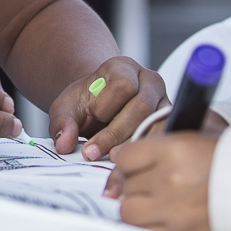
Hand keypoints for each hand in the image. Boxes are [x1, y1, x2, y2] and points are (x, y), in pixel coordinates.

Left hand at [51, 57, 168, 159]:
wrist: (98, 106)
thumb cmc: (86, 102)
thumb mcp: (67, 107)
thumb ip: (62, 122)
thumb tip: (64, 144)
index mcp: (124, 67)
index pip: (123, 85)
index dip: (106, 105)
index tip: (90, 115)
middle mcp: (149, 81)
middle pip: (142, 107)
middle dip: (116, 134)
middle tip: (93, 153)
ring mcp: (162, 101)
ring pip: (156, 124)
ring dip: (132, 145)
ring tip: (111, 160)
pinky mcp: (168, 120)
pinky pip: (163, 136)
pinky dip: (145, 151)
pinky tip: (127, 162)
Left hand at [107, 132, 215, 230]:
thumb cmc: (228, 163)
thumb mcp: (191, 141)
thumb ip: (153, 150)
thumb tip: (118, 163)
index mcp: (174, 151)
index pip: (126, 158)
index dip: (127, 162)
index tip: (134, 166)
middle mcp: (170, 181)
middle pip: (126, 186)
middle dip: (134, 185)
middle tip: (151, 185)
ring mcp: (175, 213)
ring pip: (129, 213)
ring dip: (137, 208)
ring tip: (154, 204)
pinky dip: (149, 228)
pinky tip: (162, 221)